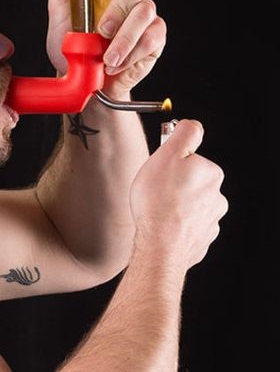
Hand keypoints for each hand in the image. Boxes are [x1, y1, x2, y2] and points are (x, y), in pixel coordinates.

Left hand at [44, 0, 165, 96]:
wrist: (82, 79)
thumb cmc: (72, 42)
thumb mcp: (58, 10)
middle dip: (120, 6)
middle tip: (102, 28)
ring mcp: (145, 15)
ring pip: (145, 12)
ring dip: (124, 37)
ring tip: (105, 55)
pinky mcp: (154, 37)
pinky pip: (151, 38)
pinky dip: (131, 53)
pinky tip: (115, 63)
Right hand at [130, 120, 228, 268]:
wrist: (160, 246)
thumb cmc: (158, 201)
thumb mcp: (167, 154)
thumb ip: (183, 134)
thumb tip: (191, 125)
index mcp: (211, 173)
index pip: (189, 157)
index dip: (170, 161)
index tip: (160, 168)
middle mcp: (217, 196)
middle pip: (189, 180)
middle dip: (173, 183)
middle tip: (154, 189)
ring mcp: (210, 220)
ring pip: (188, 203)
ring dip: (174, 204)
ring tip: (156, 209)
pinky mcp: (201, 239)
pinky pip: (186, 224)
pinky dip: (175, 222)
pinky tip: (162, 224)